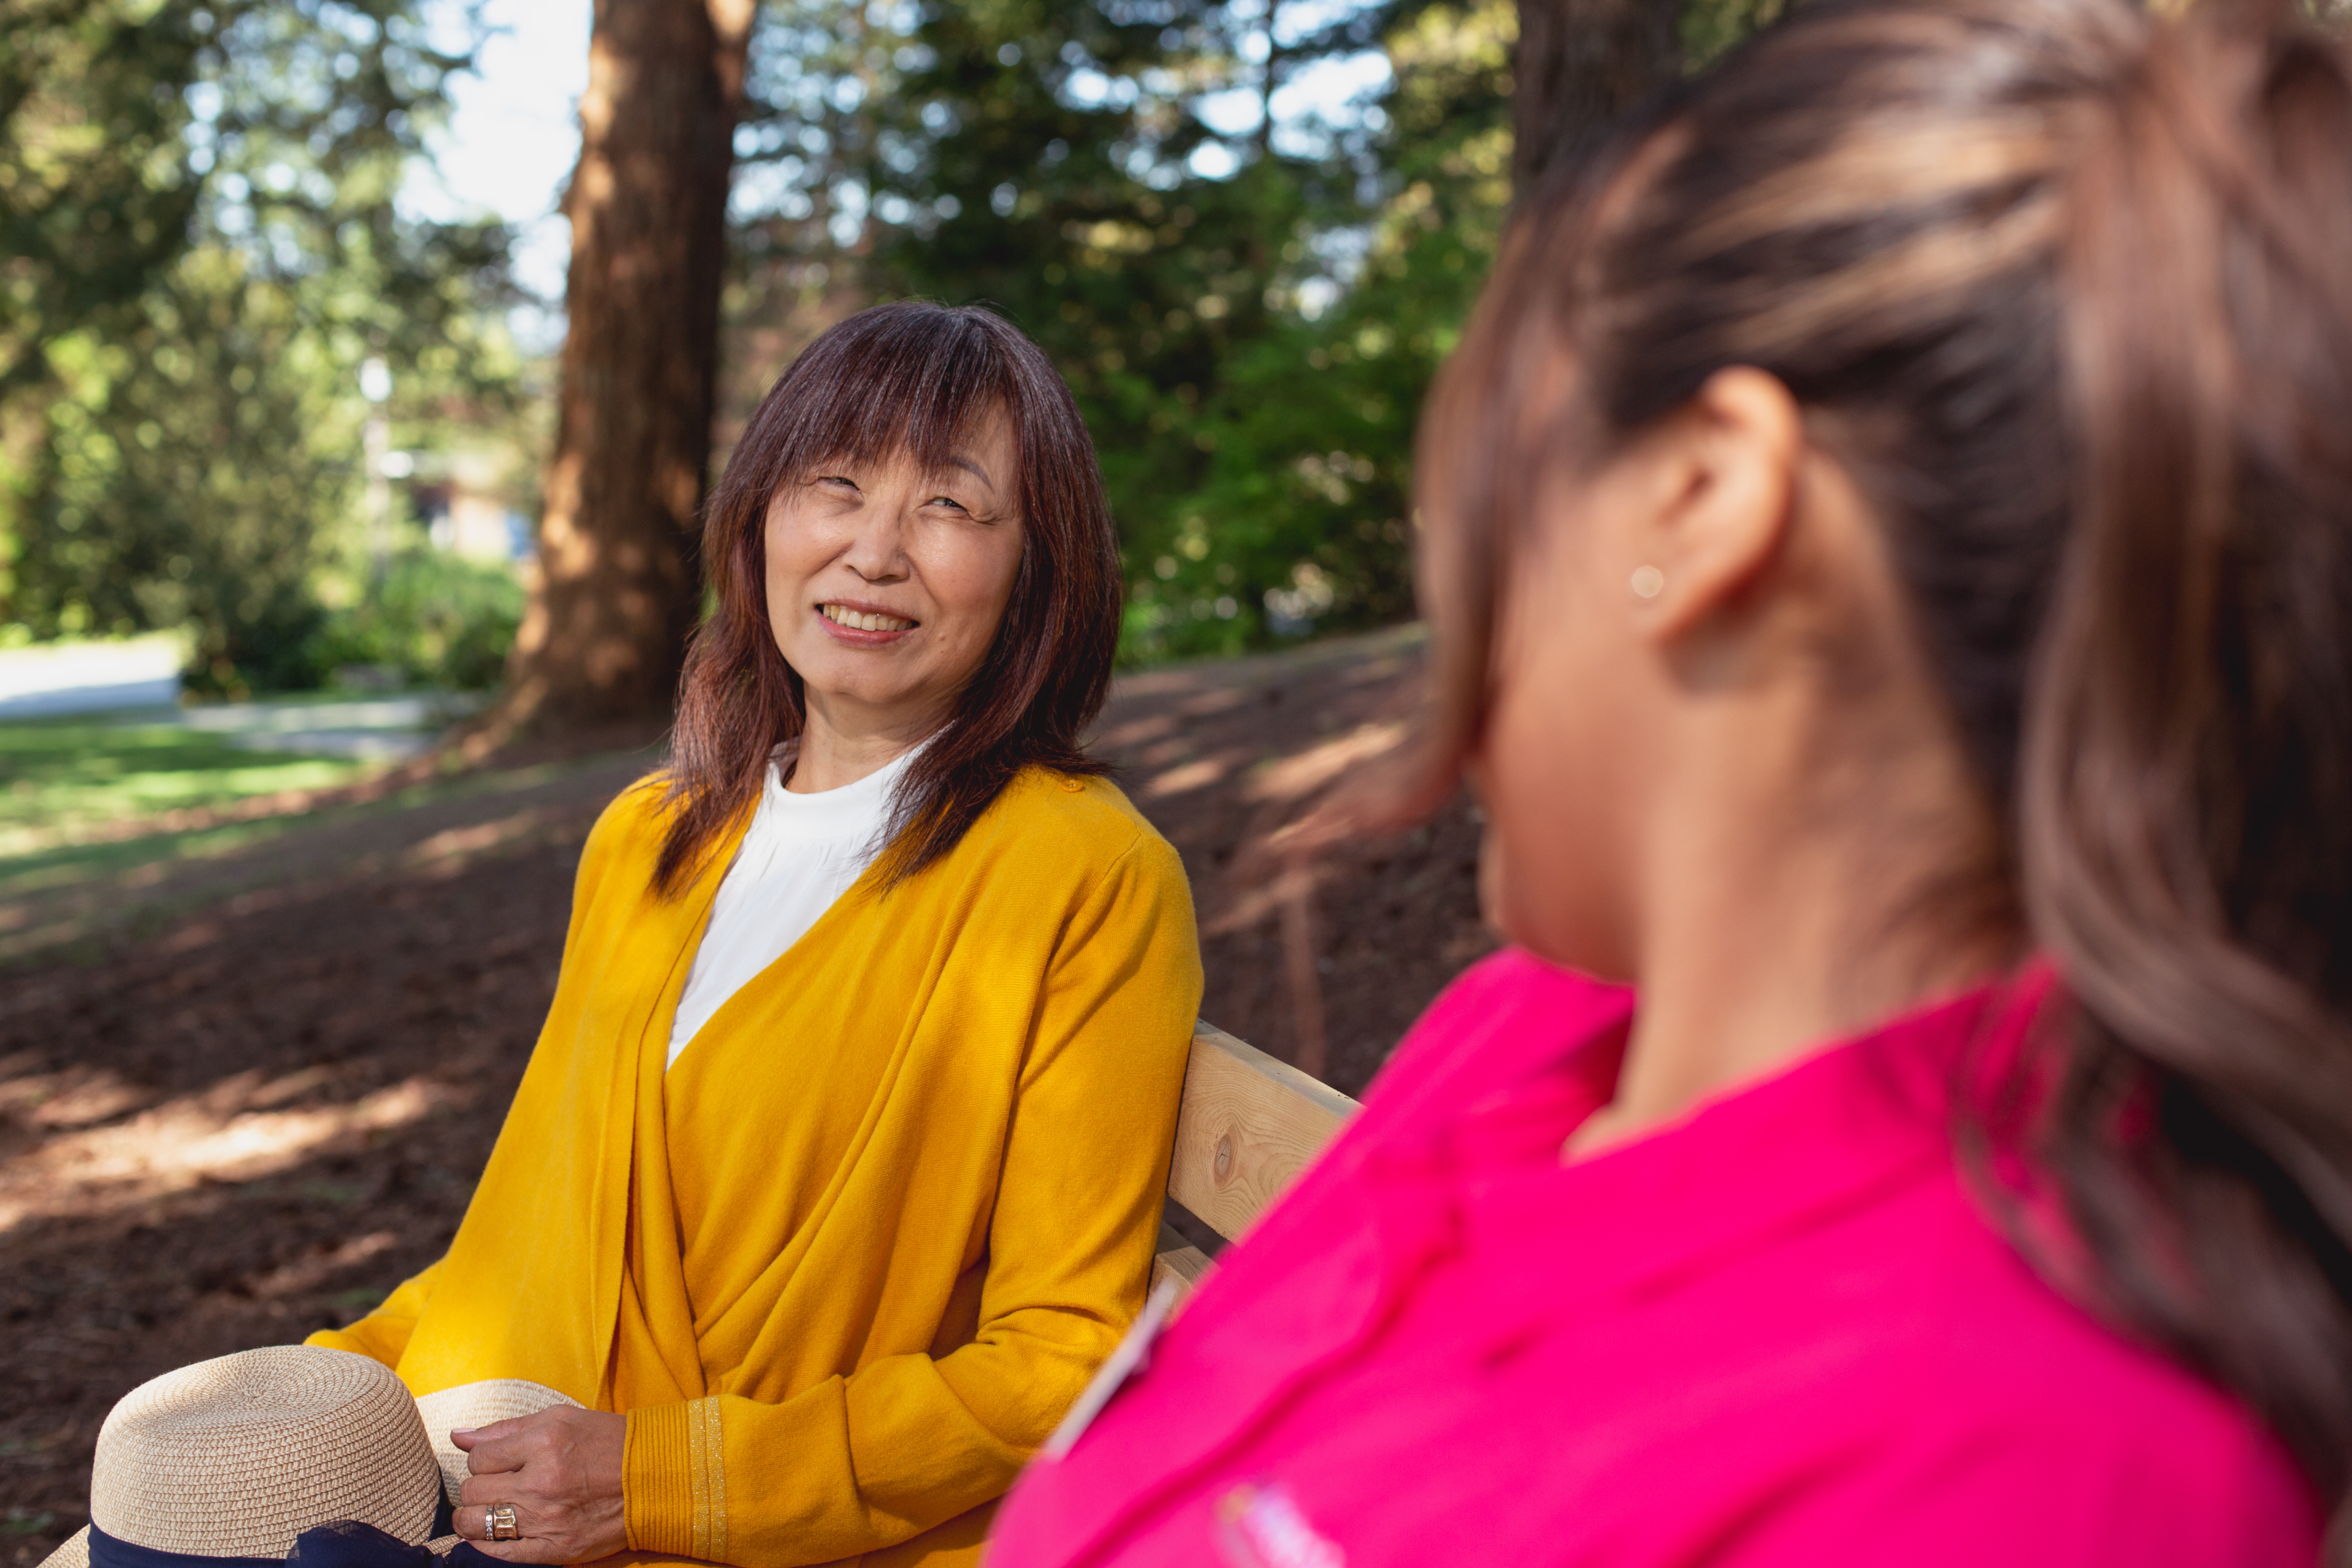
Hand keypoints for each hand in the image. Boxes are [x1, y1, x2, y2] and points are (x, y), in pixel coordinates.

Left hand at [449, 1407, 628, 1563]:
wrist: (655, 1478)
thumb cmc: (607, 1442)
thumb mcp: (561, 1419)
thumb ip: (506, 1429)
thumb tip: (458, 1436)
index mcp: (545, 1443)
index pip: (479, 1457)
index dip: (483, 1460)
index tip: (497, 1462)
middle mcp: (543, 1482)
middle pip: (474, 1490)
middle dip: (478, 1487)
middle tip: (495, 1485)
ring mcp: (548, 1519)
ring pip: (478, 1522)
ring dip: (473, 1517)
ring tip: (488, 1510)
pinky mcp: (555, 1549)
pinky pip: (501, 1553)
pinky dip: (486, 1545)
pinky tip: (492, 1535)